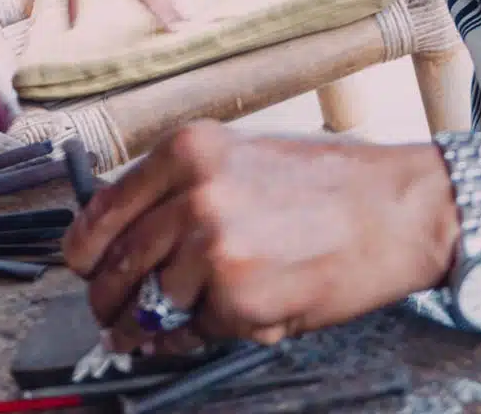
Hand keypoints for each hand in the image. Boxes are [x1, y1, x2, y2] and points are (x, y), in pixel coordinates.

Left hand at [63, 120, 458, 348]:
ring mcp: (213, 245)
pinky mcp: (238, 296)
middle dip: (113, 301)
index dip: (84, 253)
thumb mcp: (241, 158)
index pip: (99, 213)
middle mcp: (192, 190)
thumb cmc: (328, 183)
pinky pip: (198, 331)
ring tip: (210, 304)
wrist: (396, 208)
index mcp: (188, 149)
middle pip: (112, 266)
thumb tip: (122, 237)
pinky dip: (213, 330)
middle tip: (123, 314)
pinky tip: (250, 305)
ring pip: (152, 305)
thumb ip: (180, 189)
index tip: (84, 269)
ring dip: (168, 318)